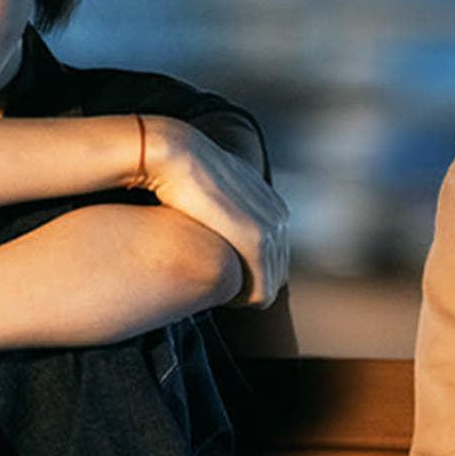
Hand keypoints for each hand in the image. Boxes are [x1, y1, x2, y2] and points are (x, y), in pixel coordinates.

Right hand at [139, 117, 289, 306]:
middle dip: (249, 287)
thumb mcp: (214, 193)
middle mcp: (279, 216)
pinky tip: (221, 297)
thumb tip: (214, 224)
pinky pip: (261, 290)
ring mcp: (271, 228)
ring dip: (245, 296)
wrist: (176, 155)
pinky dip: (245, 300)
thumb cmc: (184, 178)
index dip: (248, 272)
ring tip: (216, 294)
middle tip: (218, 292)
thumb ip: (224, 210)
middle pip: (276, 273)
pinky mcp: (256, 241)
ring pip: (270, 286)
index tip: (220, 275)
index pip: (274, 256)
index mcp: (273, 205)